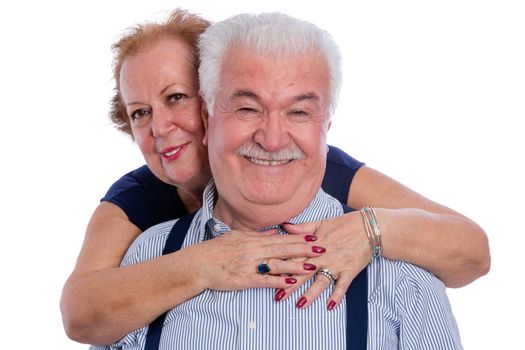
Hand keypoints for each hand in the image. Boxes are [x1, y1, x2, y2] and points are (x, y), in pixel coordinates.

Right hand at [187, 229, 325, 292]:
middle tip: (322, 248)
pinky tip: (291, 282)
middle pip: (283, 248)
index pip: (280, 238)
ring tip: (312, 266)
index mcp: (253, 239)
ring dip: (295, 265)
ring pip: (276, 263)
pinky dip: (278, 281)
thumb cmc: (217, 250)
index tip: (315, 236)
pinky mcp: (243, 278)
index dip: (299, 238)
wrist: (198, 263)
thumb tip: (275, 231)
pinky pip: (264, 280)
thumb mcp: (237, 236)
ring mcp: (249, 264)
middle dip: (304, 249)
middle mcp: (253, 249)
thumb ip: (258, 235)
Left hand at [277, 211, 370, 308]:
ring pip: (321, 281)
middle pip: (303, 272)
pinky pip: (342, 285)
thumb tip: (283, 226)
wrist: (369, 227)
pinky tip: (330, 306)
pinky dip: (337, 295)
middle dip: (290, 284)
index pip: (294, 257)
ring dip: (311, 293)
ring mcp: (336, 264)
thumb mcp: (320, 223)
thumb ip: (301, 228)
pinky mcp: (350, 270)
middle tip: (278, 296)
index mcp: (314, 245)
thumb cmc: (344, 225)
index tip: (269, 275)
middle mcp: (323, 256)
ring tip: (300, 304)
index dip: (281, 266)